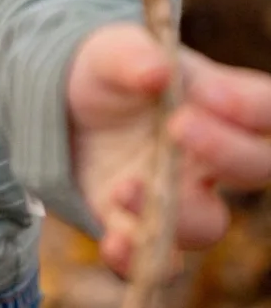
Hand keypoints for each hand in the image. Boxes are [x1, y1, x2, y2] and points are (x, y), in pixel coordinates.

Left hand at [68, 22, 270, 277]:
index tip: (208, 93)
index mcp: (215, 103)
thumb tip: (157, 71)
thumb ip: (133, 57)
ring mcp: (180, 195)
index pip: (263, 107)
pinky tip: (115, 242)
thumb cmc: (105, 72)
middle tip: (179, 128)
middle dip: (226, 151)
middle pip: (254, 166)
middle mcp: (209, 157)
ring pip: (207, 223)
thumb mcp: (110, 53)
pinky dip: (140, 259)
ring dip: (177, 212)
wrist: (62, 107)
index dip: (248, 106)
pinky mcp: (141, 225)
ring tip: (126, 186)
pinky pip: (157, 258)